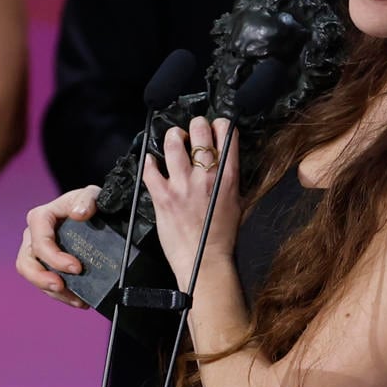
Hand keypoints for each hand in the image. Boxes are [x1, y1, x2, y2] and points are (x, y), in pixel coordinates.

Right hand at [16, 186, 99, 309]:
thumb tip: (79, 213)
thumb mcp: (91, 195)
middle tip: (61, 287)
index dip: (54, 257)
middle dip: (42, 278)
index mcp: (40, 218)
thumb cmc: (88, 203)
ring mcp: (37, 253)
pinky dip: (61, 295)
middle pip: (26, 262)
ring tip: (75, 299)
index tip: (76, 267)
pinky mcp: (45, 267)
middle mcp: (33, 236)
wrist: (94, 216)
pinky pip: (45, 285)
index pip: (39, 240)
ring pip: (33, 277)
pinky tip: (79, 300)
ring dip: (52, 292)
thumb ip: (87, 199)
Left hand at [143, 118, 240, 291]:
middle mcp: (206, 177)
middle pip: (200, 132)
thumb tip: (226, 161)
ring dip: (172, 136)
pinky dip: (149, 161)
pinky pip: (150, 169)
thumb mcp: (237, 202)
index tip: (215, 127)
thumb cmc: (221, 236)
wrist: (204, 262)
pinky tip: (151, 161)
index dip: (220, 124)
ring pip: (173, 143)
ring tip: (173, 140)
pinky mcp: (163, 197)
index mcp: (227, 177)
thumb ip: (230, 179)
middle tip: (192, 131)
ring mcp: (183, 186)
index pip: (227, 134)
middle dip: (195, 125)